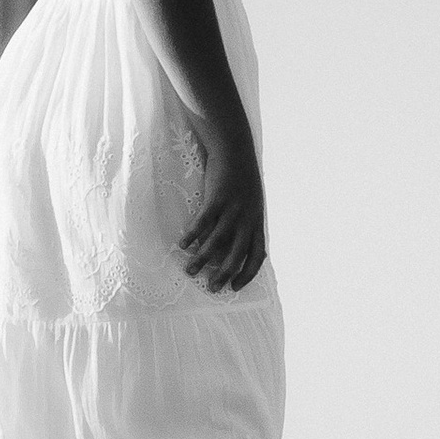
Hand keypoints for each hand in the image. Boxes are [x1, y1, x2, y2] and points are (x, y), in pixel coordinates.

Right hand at [180, 138, 267, 292]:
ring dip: (202, 259)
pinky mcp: (217, 199)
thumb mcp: (251, 203)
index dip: (247, 274)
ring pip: (216, 242)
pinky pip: (203, 223)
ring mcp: (232, 209)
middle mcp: (247, 219)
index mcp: (257, 222)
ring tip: (190, 271)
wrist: (236, 150)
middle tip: (211, 288)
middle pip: (236, 255)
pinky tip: (182, 245)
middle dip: (223, 274)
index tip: (235, 287)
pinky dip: (192, 236)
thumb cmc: (241, 179)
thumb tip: (231, 247)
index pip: (257, 256)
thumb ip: (245, 224)